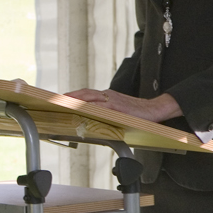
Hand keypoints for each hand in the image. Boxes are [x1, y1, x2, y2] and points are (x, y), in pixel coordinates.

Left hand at [66, 88, 182, 123]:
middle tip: (57, 100)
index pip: (86, 93)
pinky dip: (91, 107)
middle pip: (85, 93)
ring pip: (90, 97)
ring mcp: (112, 100)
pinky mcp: (118, 106)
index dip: (73, 95)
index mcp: (107, 96)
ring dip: (77, 100)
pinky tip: (83, 109)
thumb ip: (105, 112)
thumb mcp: (118, 110)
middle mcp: (107, 95)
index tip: (61, 98)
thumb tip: (92, 119)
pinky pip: (101, 106)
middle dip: (70, 96)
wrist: (155, 108)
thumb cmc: (137, 112)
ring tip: (65, 103)